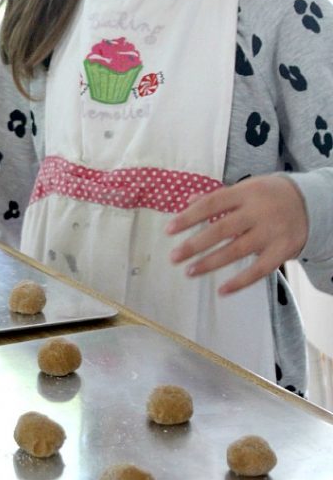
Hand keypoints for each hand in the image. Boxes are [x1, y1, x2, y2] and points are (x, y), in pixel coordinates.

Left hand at [166, 175, 308, 294]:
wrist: (310, 202)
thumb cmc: (267, 195)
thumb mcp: (245, 188)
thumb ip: (218, 196)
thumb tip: (189, 201)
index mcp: (244, 193)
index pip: (210, 204)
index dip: (188, 217)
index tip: (169, 230)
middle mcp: (257, 212)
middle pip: (221, 230)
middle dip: (195, 245)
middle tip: (174, 257)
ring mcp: (271, 232)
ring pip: (237, 251)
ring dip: (211, 263)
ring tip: (190, 271)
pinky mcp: (283, 250)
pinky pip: (259, 270)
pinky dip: (240, 282)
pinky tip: (222, 290)